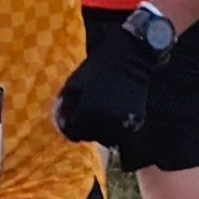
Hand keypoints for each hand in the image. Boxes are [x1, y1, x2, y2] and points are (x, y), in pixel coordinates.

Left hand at [55, 29, 160, 144]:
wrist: (125, 60)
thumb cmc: (94, 71)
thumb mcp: (72, 86)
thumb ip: (64, 109)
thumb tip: (62, 130)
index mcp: (87, 114)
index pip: (73, 133)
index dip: (71, 124)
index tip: (74, 111)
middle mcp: (105, 123)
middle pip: (89, 137)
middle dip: (85, 127)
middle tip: (89, 109)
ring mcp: (123, 124)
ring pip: (106, 138)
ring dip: (101, 130)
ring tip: (101, 111)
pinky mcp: (136, 122)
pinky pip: (121, 134)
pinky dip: (116, 128)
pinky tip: (114, 113)